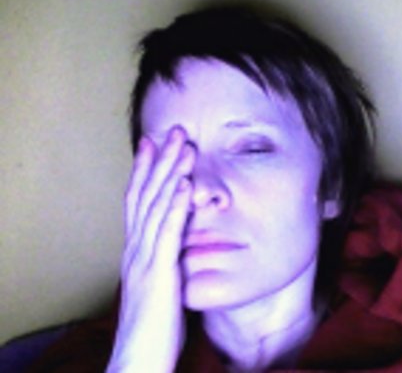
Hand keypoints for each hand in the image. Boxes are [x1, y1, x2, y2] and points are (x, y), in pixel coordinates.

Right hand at [107, 127, 194, 372]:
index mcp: (138, 252)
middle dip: (159, 161)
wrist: (137, 358)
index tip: (152, 144)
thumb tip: (176, 250)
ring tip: (183, 144)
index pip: (138, 203)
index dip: (145, 172)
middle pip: (146, 196)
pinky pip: (168, 233)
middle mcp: (137, 249)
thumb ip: (164, 264)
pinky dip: (175, 206)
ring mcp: (145, 259)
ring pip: (156, 206)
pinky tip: (185, 184)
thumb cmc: (153, 328)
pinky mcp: (159, 273)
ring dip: (170, 173)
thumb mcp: (159, 288)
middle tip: (170, 130)